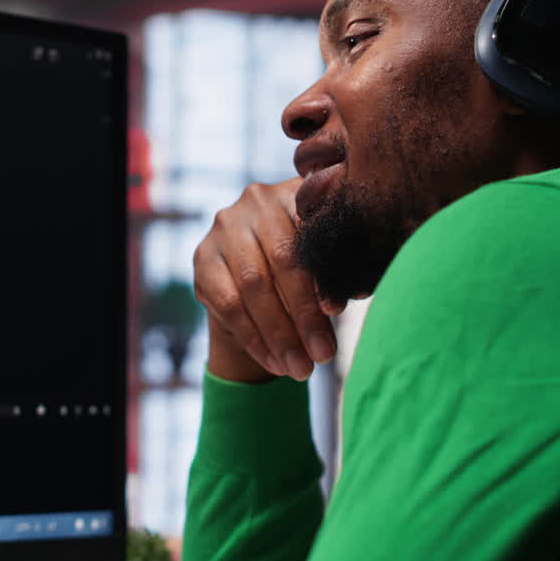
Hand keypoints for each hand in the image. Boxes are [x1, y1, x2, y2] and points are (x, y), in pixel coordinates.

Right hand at [192, 178, 342, 382]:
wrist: (258, 275)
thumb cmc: (309, 266)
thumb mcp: (329, 263)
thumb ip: (340, 273)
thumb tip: (357, 292)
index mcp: (298, 191)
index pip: (311, 235)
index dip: (323, 276)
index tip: (338, 314)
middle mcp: (256, 201)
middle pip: (281, 262)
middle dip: (304, 316)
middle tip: (324, 356)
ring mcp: (223, 228)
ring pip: (252, 286)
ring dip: (278, 335)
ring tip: (300, 369)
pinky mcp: (201, 258)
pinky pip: (228, 305)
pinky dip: (254, 339)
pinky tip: (274, 362)